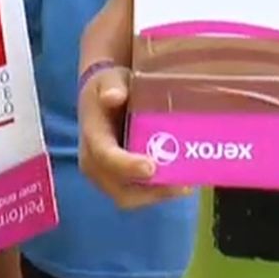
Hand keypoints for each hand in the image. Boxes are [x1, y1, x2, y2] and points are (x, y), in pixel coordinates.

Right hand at [77, 65, 191, 209]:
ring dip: (158, 195)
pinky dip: (158, 192)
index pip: (105, 157)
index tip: (151, 167)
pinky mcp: (120, 181)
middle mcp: (95, 163)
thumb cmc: (108, 87)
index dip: (127, 165)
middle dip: (150, 192)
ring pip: (131, 197)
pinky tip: (181, 183)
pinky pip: (138, 194)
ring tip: (186, 185)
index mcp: (92, 137)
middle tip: (181, 184)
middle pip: (120, 189)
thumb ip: (112, 86)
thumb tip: (114, 96)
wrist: (104, 96)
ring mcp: (106, 176)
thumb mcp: (109, 79)